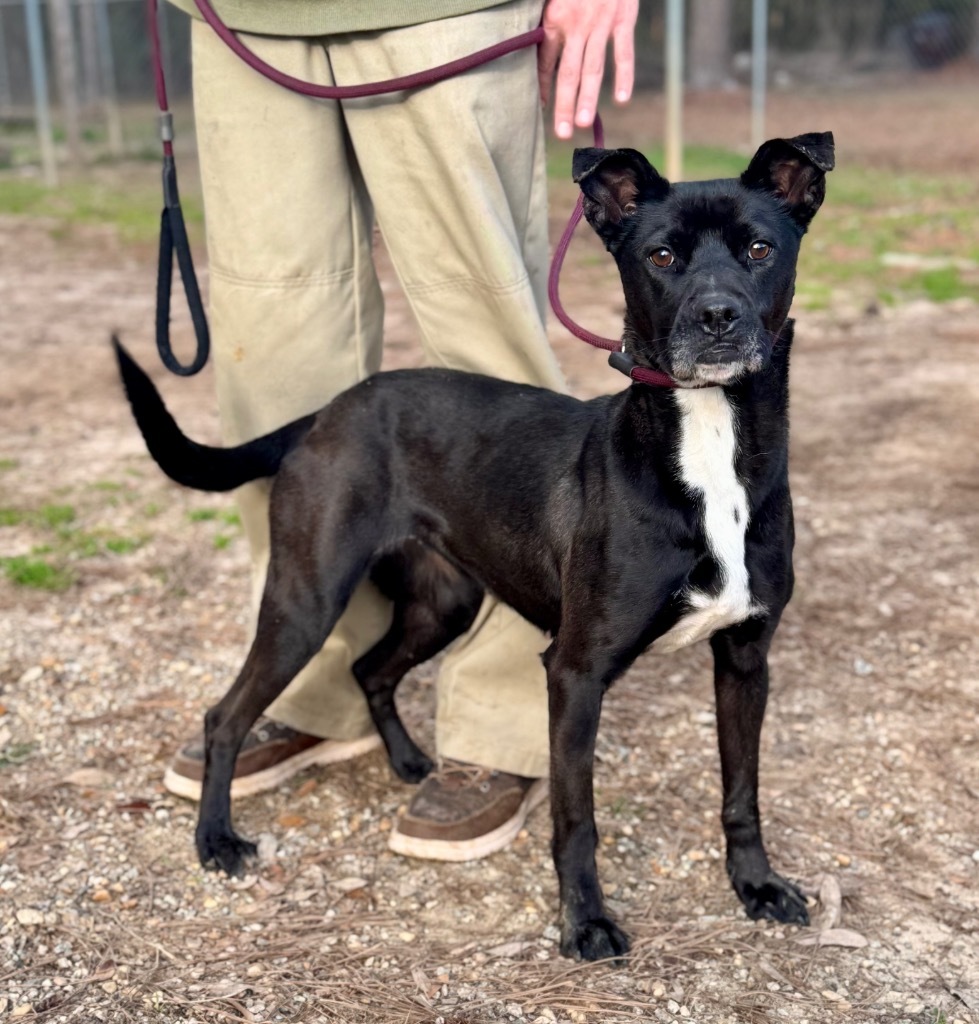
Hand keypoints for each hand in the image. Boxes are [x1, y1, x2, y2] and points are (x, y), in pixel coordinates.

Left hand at [538, 0, 638, 139]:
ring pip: (594, 68)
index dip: (542, 87)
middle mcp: (577, 26)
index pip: (545, 62)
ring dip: (589, 98)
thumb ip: (548, 23)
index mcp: (555, 20)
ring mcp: (601, 24)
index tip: (538, 110)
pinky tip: (622, 99)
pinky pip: (624, 52)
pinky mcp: (624, 18)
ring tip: (584, 124)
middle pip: (569, 73)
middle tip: (561, 133)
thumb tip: (539, 53)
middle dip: (564, 104)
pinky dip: (625, 75)